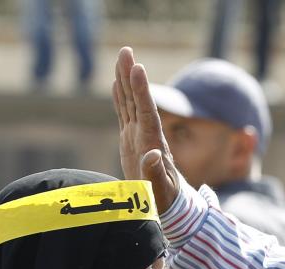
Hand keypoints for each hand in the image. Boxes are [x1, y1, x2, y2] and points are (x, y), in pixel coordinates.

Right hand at [112, 47, 179, 212]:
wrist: (169, 203)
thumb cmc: (164, 199)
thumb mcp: (159, 190)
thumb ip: (155, 173)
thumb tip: (153, 154)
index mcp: (152, 142)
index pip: (146, 111)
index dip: (141, 90)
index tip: (138, 68)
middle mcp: (147, 134)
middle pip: (138, 100)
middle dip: (131, 76)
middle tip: (126, 50)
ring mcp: (139, 135)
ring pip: (130, 102)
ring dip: (125, 80)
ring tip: (121, 57)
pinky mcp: (131, 140)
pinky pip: (125, 114)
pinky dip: (120, 97)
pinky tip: (115, 83)